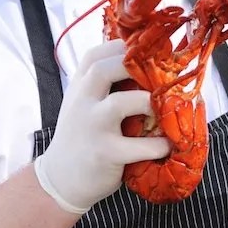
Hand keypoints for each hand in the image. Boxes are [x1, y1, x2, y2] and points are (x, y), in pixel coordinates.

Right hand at [33, 39, 170, 213]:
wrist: (60, 179)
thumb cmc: (80, 136)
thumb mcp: (82, 104)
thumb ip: (102, 85)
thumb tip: (142, 64)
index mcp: (79, 88)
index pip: (94, 55)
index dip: (121, 48)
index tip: (143, 53)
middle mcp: (82, 102)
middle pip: (103, 70)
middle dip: (133, 66)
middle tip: (158, 76)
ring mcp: (92, 127)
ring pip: (120, 103)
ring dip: (149, 103)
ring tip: (163, 110)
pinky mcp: (105, 153)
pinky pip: (137, 146)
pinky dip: (158, 145)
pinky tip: (166, 145)